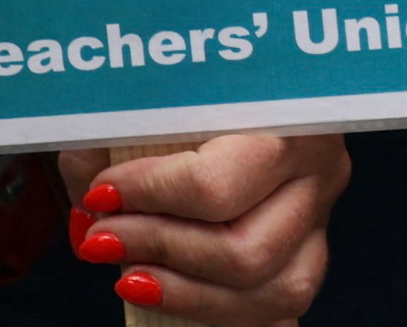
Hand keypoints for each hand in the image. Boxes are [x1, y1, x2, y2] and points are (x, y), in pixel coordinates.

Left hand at [48, 131, 350, 322]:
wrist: (239, 111)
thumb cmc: (193, 101)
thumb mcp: (157, 101)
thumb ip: (117, 131)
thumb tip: (85, 167)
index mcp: (293, 117)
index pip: (215, 184)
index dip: (146, 198)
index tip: (101, 194)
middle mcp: (320, 169)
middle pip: (241, 249)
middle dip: (157, 251)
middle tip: (102, 238)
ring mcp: (320, 218)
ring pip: (265, 288)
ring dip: (182, 291)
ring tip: (128, 273)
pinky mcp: (309, 255)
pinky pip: (275, 308)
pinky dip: (211, 309)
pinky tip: (163, 290)